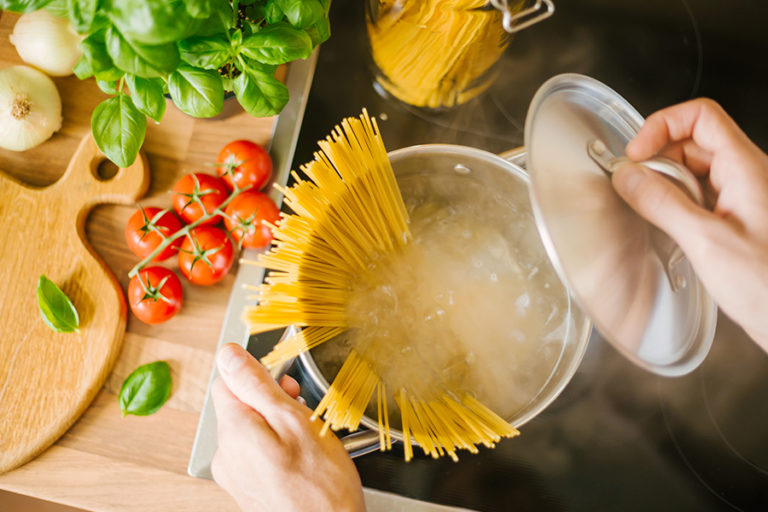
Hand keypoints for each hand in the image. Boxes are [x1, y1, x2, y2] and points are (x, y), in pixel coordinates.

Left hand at [210, 343, 364, 511]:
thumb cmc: (321, 485)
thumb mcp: (294, 420)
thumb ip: (257, 385)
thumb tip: (228, 355)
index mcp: (234, 431)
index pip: (228, 380)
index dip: (260, 377)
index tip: (286, 389)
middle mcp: (226, 454)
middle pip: (239, 405)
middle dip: (271, 402)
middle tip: (302, 413)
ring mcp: (235, 474)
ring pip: (250, 429)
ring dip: (276, 425)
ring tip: (304, 439)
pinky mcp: (247, 487)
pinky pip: (256, 452)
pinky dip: (276, 447)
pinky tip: (299, 458)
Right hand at [612, 98, 767, 352]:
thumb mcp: (706, 242)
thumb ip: (663, 204)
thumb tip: (628, 176)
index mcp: (747, 169)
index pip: (701, 116)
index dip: (662, 126)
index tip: (636, 155)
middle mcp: (748, 177)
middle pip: (694, 142)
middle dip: (659, 160)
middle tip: (637, 188)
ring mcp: (744, 198)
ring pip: (696, 171)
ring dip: (668, 185)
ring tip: (656, 213)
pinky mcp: (737, 220)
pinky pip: (701, 198)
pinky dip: (679, 206)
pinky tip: (672, 231)